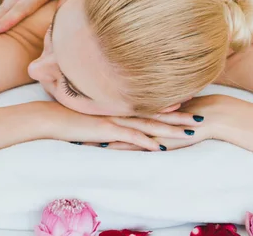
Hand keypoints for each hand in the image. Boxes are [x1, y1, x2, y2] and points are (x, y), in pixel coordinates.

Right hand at [42, 102, 203, 151]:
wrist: (52, 117)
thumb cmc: (72, 117)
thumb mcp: (96, 115)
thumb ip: (111, 116)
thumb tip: (121, 121)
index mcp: (121, 106)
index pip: (151, 105)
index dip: (171, 106)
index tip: (189, 104)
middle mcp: (122, 110)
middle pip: (156, 113)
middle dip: (179, 117)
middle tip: (200, 117)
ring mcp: (116, 118)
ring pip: (149, 124)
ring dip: (170, 130)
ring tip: (190, 132)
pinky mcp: (107, 129)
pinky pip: (130, 135)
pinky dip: (145, 141)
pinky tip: (158, 147)